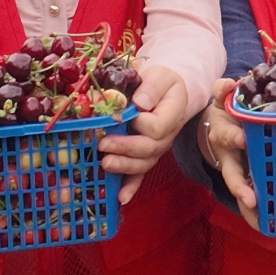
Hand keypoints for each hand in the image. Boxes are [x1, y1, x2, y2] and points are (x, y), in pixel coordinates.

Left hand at [102, 62, 190, 202]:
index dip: (141, 123)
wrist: (167, 91)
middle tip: (102, 144)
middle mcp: (167, 135)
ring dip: (124, 166)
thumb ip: (152, 86)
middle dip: (125, 148)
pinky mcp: (146, 156)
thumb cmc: (161, 82)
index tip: (128, 113)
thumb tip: (139, 103)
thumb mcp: (160, 76)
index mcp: (173, 113)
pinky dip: (130, 187)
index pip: (157, 126)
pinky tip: (120, 199)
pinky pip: (140, 175)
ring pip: (143, 164)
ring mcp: (157, 148)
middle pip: (149, 148)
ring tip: (105, 163)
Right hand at [200, 81, 258, 229]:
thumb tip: (229, 83)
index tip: (243, 138)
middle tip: (251, 200)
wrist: (216, 128)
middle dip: (241, 188)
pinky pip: (253, 200)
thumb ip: (222, 90)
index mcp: (224, 136)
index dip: (234, 138)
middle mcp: (229, 159)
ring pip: (242, 194)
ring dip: (250, 209)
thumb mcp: (220, 98)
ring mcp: (237, 172)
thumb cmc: (224, 112)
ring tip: (263, 225)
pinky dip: (260, 216)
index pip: (228, 137)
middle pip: (232, 176)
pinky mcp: (248, 181)